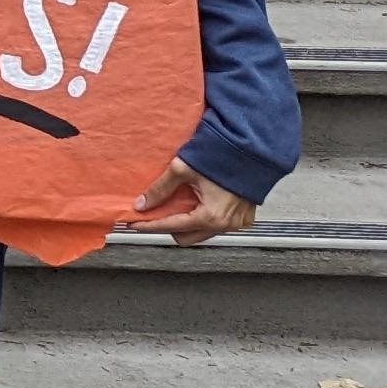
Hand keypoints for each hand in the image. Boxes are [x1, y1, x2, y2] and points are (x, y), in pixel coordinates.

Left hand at [120, 163, 257, 242]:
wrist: (251, 150)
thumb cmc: (221, 157)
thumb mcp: (182, 169)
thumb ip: (160, 189)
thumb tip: (142, 204)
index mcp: (211, 217)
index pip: (171, 227)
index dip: (149, 225)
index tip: (134, 224)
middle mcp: (226, 225)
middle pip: (187, 237)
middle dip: (168, 228)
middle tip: (154, 214)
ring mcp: (237, 223)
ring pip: (202, 233)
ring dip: (187, 224)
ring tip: (174, 207)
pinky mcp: (244, 218)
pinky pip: (218, 226)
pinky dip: (204, 219)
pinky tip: (195, 204)